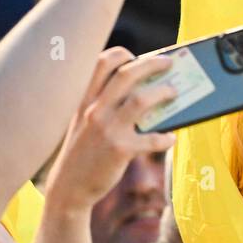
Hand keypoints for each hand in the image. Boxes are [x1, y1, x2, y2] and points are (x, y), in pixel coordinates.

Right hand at [43, 48, 177, 210]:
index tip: (136, 56)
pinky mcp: (120, 150)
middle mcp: (95, 110)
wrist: (68, 188)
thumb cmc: (83, 153)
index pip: (102, 63)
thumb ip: (105, 107)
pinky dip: (165, 137)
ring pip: (142, 99)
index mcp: (85, 100)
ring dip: (163, 93)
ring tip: (174, 93)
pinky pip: (152, 138)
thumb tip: (146, 93)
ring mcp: (107, 129)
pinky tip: (171, 138)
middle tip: (169, 63)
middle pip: (127, 73)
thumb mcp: (85, 124)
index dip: (122, 54)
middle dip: (152, 63)